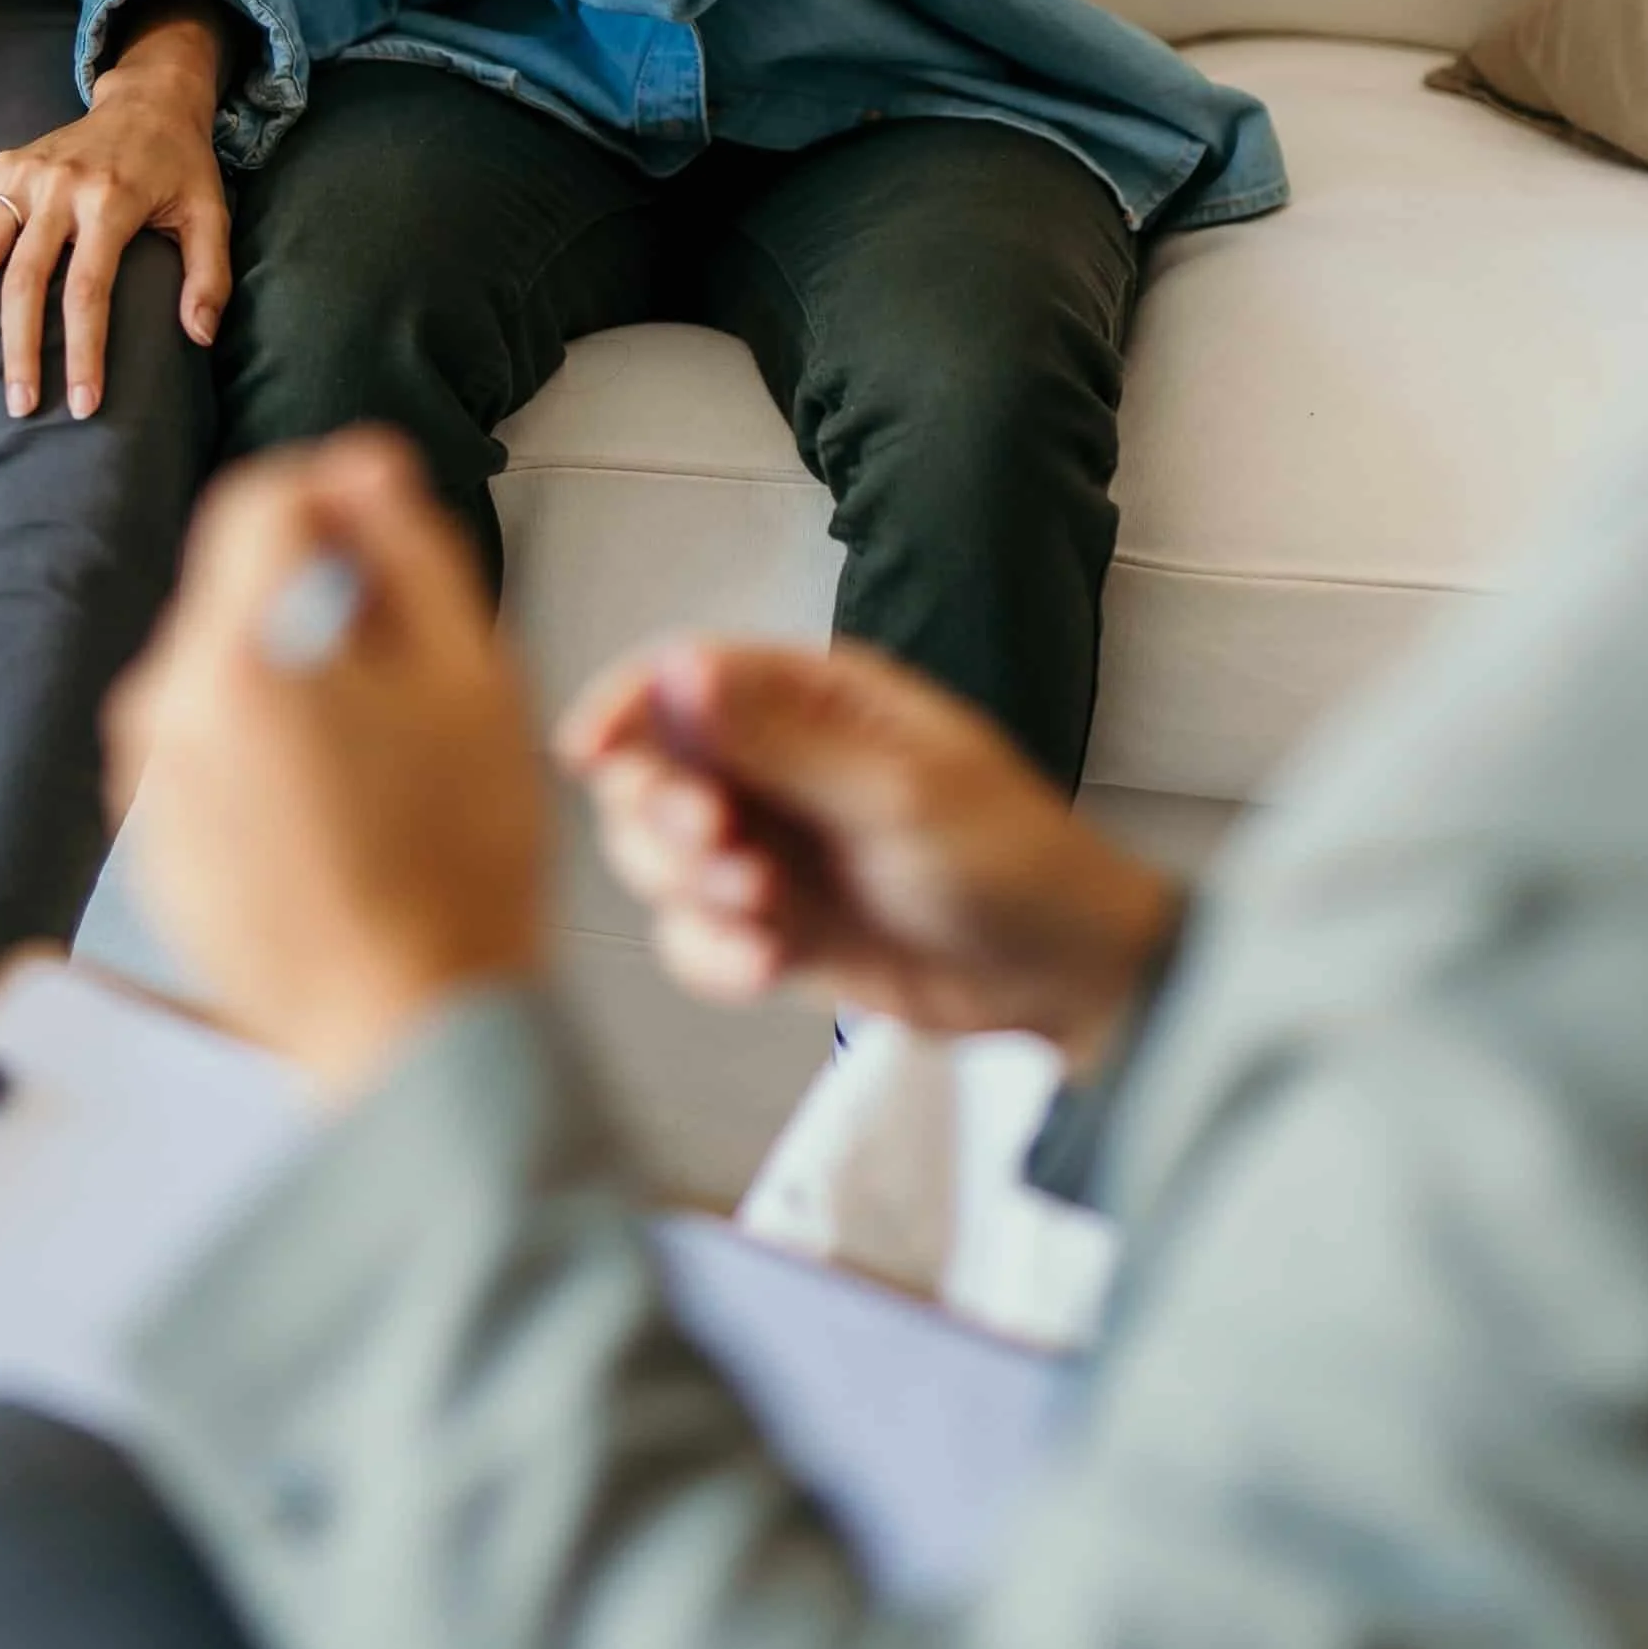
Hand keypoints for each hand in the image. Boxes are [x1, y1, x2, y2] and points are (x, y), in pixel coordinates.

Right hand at [0, 0, 235, 413]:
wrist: (146, 100)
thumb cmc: (179, 168)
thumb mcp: (210, 213)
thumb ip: (209, 275)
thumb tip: (198, 338)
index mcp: (111, 199)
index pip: (88, 290)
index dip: (84, 352)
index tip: (82, 405)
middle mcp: (59, 185)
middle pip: (24, 279)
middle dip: (19, 350)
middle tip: (17, 408)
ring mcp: (22, 173)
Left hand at [108, 430, 551, 1090]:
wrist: (413, 1031)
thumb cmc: (461, 858)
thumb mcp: (473, 672)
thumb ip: (411, 544)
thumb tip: (362, 465)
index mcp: (241, 651)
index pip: (260, 500)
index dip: (334, 493)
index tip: (389, 530)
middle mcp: (168, 706)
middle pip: (238, 588)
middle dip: (318, 598)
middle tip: (412, 673)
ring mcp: (150, 784)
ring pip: (220, 668)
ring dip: (290, 674)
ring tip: (380, 758)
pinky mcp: (153, 848)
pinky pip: (204, 750)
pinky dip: (261, 750)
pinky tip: (338, 815)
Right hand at [559, 637, 1182, 1075]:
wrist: (1063, 978)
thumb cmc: (1009, 860)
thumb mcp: (900, 794)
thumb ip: (782, 741)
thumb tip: (681, 670)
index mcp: (810, 699)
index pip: (683, 678)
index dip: (622, 709)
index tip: (584, 753)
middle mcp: (775, 763)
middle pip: (651, 772)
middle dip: (664, 818)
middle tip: (720, 853)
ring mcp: (770, 847)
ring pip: (660, 861)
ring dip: (690, 894)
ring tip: (765, 919)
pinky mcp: (774, 926)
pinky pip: (696, 937)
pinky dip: (713, 956)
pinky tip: (766, 969)